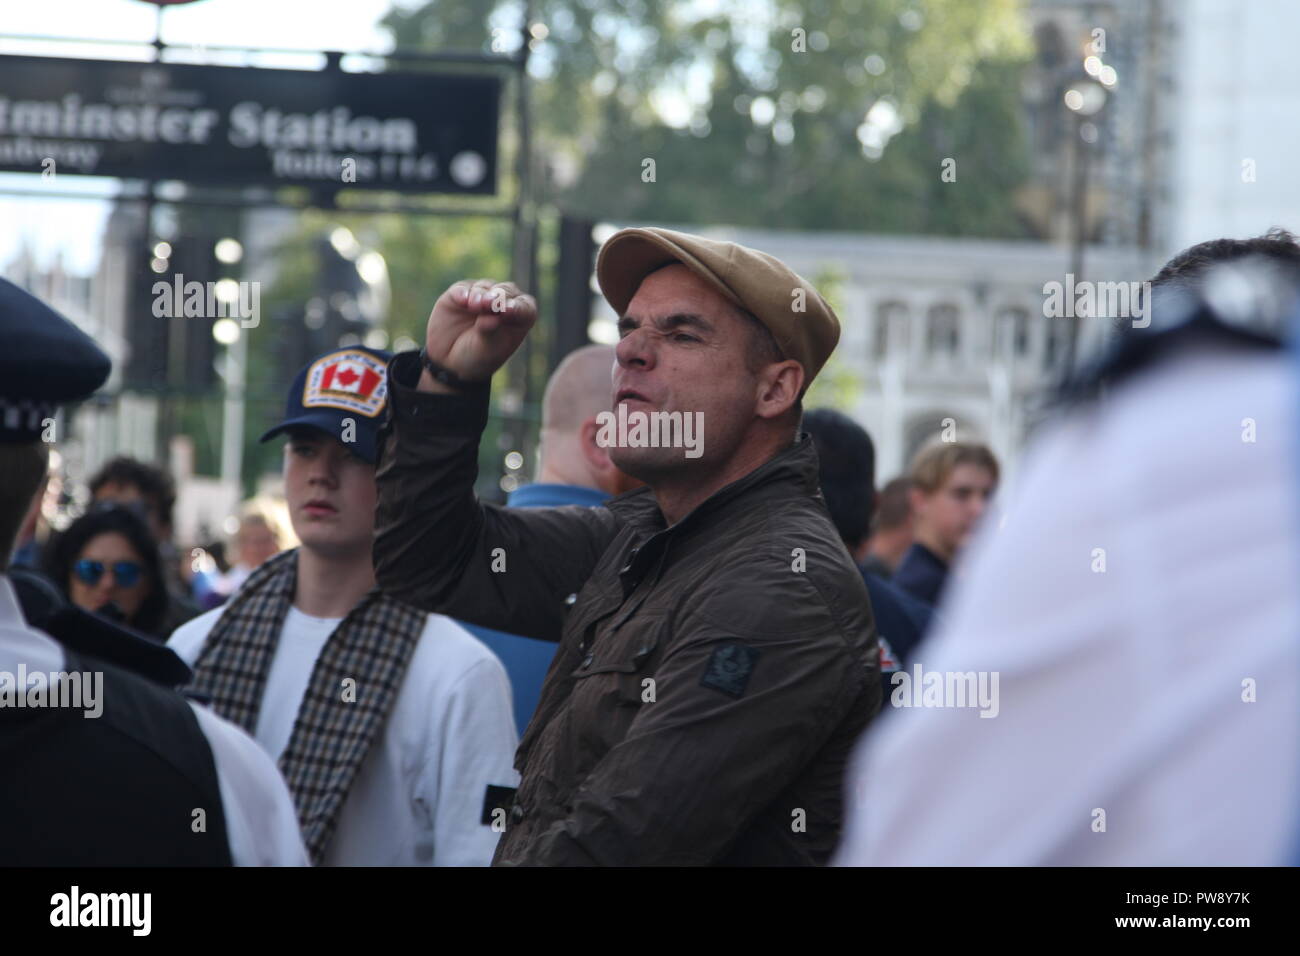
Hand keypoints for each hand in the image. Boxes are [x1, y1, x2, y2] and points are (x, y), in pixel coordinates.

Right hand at [422, 278, 536, 389]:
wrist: (450, 362)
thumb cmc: (478, 356)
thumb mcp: (487, 351)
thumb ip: (491, 332)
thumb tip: (493, 319)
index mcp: (518, 317)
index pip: (525, 307)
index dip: (518, 307)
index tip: (508, 311)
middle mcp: (502, 302)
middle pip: (506, 291)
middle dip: (498, 296)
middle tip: (489, 303)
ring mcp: (481, 295)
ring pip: (484, 287)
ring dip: (480, 294)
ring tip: (474, 305)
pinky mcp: (460, 293)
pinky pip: (462, 288)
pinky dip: (463, 292)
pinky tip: (462, 300)